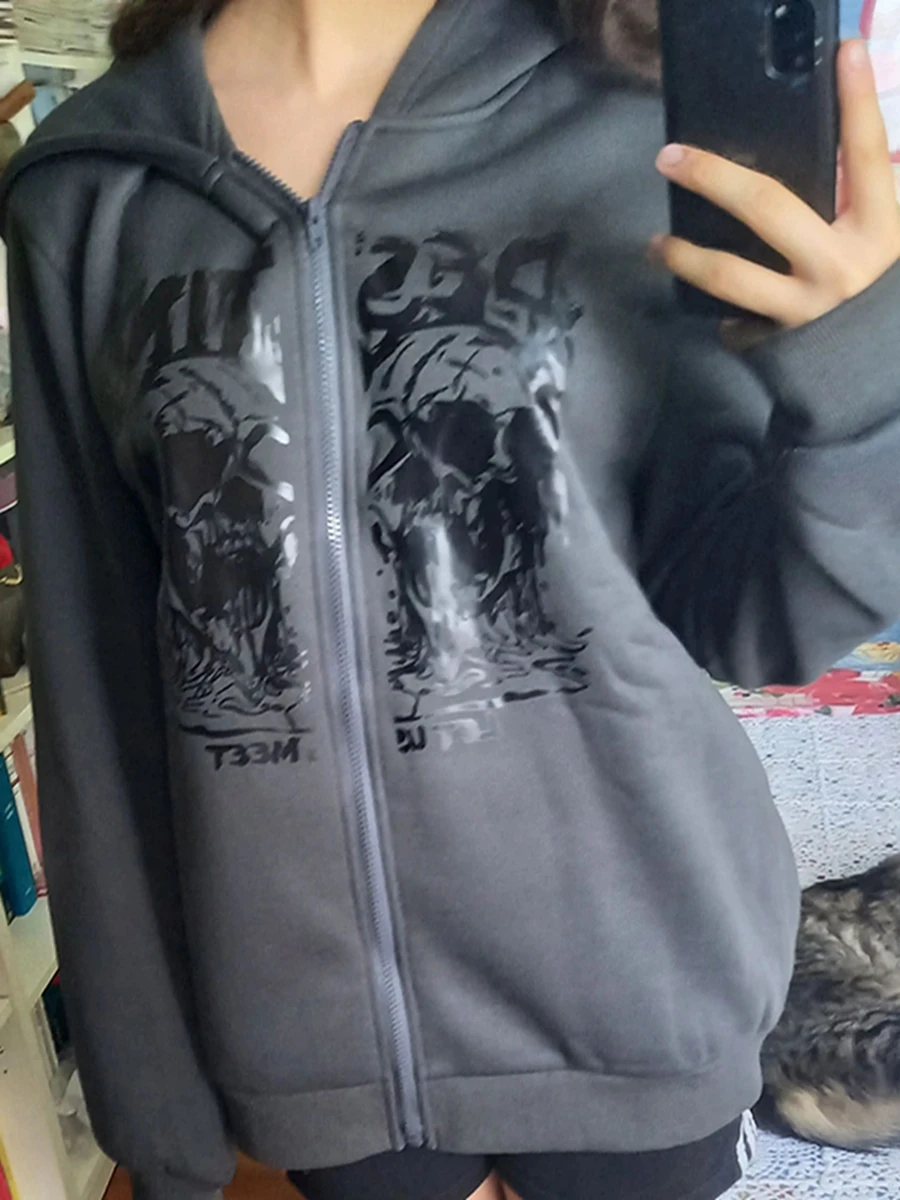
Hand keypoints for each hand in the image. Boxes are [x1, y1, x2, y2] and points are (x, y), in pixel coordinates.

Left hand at [650, 40, 899, 328]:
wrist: (877, 365)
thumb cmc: (872, 285)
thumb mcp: (872, 234)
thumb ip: (846, 198)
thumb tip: (810, 145)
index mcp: (878, 227)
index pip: (867, 153)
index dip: (858, 102)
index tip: (845, 52)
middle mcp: (842, 265)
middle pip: (769, 207)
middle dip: (714, 177)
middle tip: (670, 156)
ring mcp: (807, 308)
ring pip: (730, 275)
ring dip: (683, 256)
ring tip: (654, 244)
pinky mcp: (780, 340)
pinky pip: (734, 322)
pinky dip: (716, 313)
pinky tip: (698, 305)